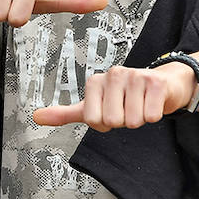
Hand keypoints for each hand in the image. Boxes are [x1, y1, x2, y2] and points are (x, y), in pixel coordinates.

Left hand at [33, 63, 196, 131]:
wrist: (161, 85)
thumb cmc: (124, 97)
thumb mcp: (92, 106)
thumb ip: (65, 114)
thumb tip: (37, 117)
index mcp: (95, 82)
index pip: (94, 120)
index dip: (104, 124)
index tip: (110, 112)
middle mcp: (113, 75)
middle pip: (113, 121)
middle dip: (122, 122)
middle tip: (127, 109)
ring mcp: (135, 76)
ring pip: (133, 120)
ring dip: (138, 119)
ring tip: (139, 105)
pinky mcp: (155, 83)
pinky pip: (151, 116)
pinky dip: (153, 116)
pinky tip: (151, 103)